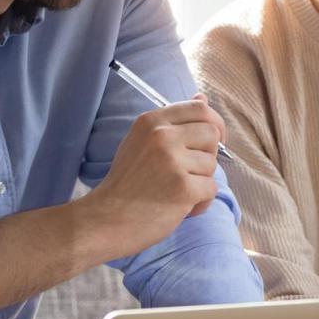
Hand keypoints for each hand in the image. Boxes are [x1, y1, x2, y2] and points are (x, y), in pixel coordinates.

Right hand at [84, 95, 226, 254]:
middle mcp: (162, 136)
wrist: (105, 220)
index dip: (213, 124)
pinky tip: (179, 207)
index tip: (209, 141)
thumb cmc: (126, 183)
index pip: (200, 109)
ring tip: (175, 193)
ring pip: (212, 165)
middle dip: (208, 155)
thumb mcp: (142, 142)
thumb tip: (203, 98)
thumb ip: (173, 122)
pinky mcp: (183, 188)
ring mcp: (172, 161)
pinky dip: (200, 203)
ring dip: (200, 182)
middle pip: (212, 134)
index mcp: (151, 121)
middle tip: (189, 172)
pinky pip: (211, 190)